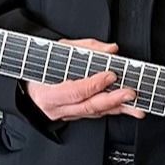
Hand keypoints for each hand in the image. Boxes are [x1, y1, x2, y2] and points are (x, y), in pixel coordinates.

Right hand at [24, 38, 144, 120]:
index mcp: (49, 91)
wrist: (28, 85)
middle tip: (130, 92)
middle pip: (88, 106)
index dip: (95, 84)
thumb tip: (110, 50)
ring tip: (136, 106)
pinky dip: (111, 110)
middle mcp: (57, 107)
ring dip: (118, 108)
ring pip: (95, 113)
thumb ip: (86, 48)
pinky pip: (94, 114)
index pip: (75, 90)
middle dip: (113, 99)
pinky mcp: (74, 116)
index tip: (111, 74)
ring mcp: (66, 114)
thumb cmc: (42, 65)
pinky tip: (125, 108)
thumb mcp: (59, 50)